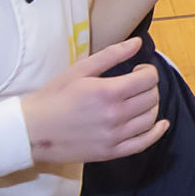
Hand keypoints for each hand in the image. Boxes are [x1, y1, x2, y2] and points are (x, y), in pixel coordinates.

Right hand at [19, 38, 165, 162]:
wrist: (33, 130)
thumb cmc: (53, 97)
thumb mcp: (80, 70)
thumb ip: (111, 55)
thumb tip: (138, 43)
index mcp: (108, 92)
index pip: (148, 78)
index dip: (148, 70)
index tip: (139, 69)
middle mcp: (116, 115)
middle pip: (151, 97)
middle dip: (149, 86)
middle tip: (137, 83)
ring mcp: (115, 136)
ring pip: (150, 118)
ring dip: (151, 105)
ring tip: (139, 99)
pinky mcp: (112, 152)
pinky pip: (144, 143)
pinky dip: (156, 132)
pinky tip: (161, 124)